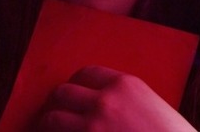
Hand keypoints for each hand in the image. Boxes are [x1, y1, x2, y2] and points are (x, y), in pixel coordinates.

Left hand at [36, 65, 196, 130]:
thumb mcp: (154, 109)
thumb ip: (127, 103)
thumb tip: (102, 109)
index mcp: (126, 85)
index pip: (86, 74)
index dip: (75, 85)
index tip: (72, 96)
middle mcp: (105, 101)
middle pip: (62, 93)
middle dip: (55, 104)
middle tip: (52, 116)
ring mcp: (91, 128)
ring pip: (51, 119)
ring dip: (45, 126)